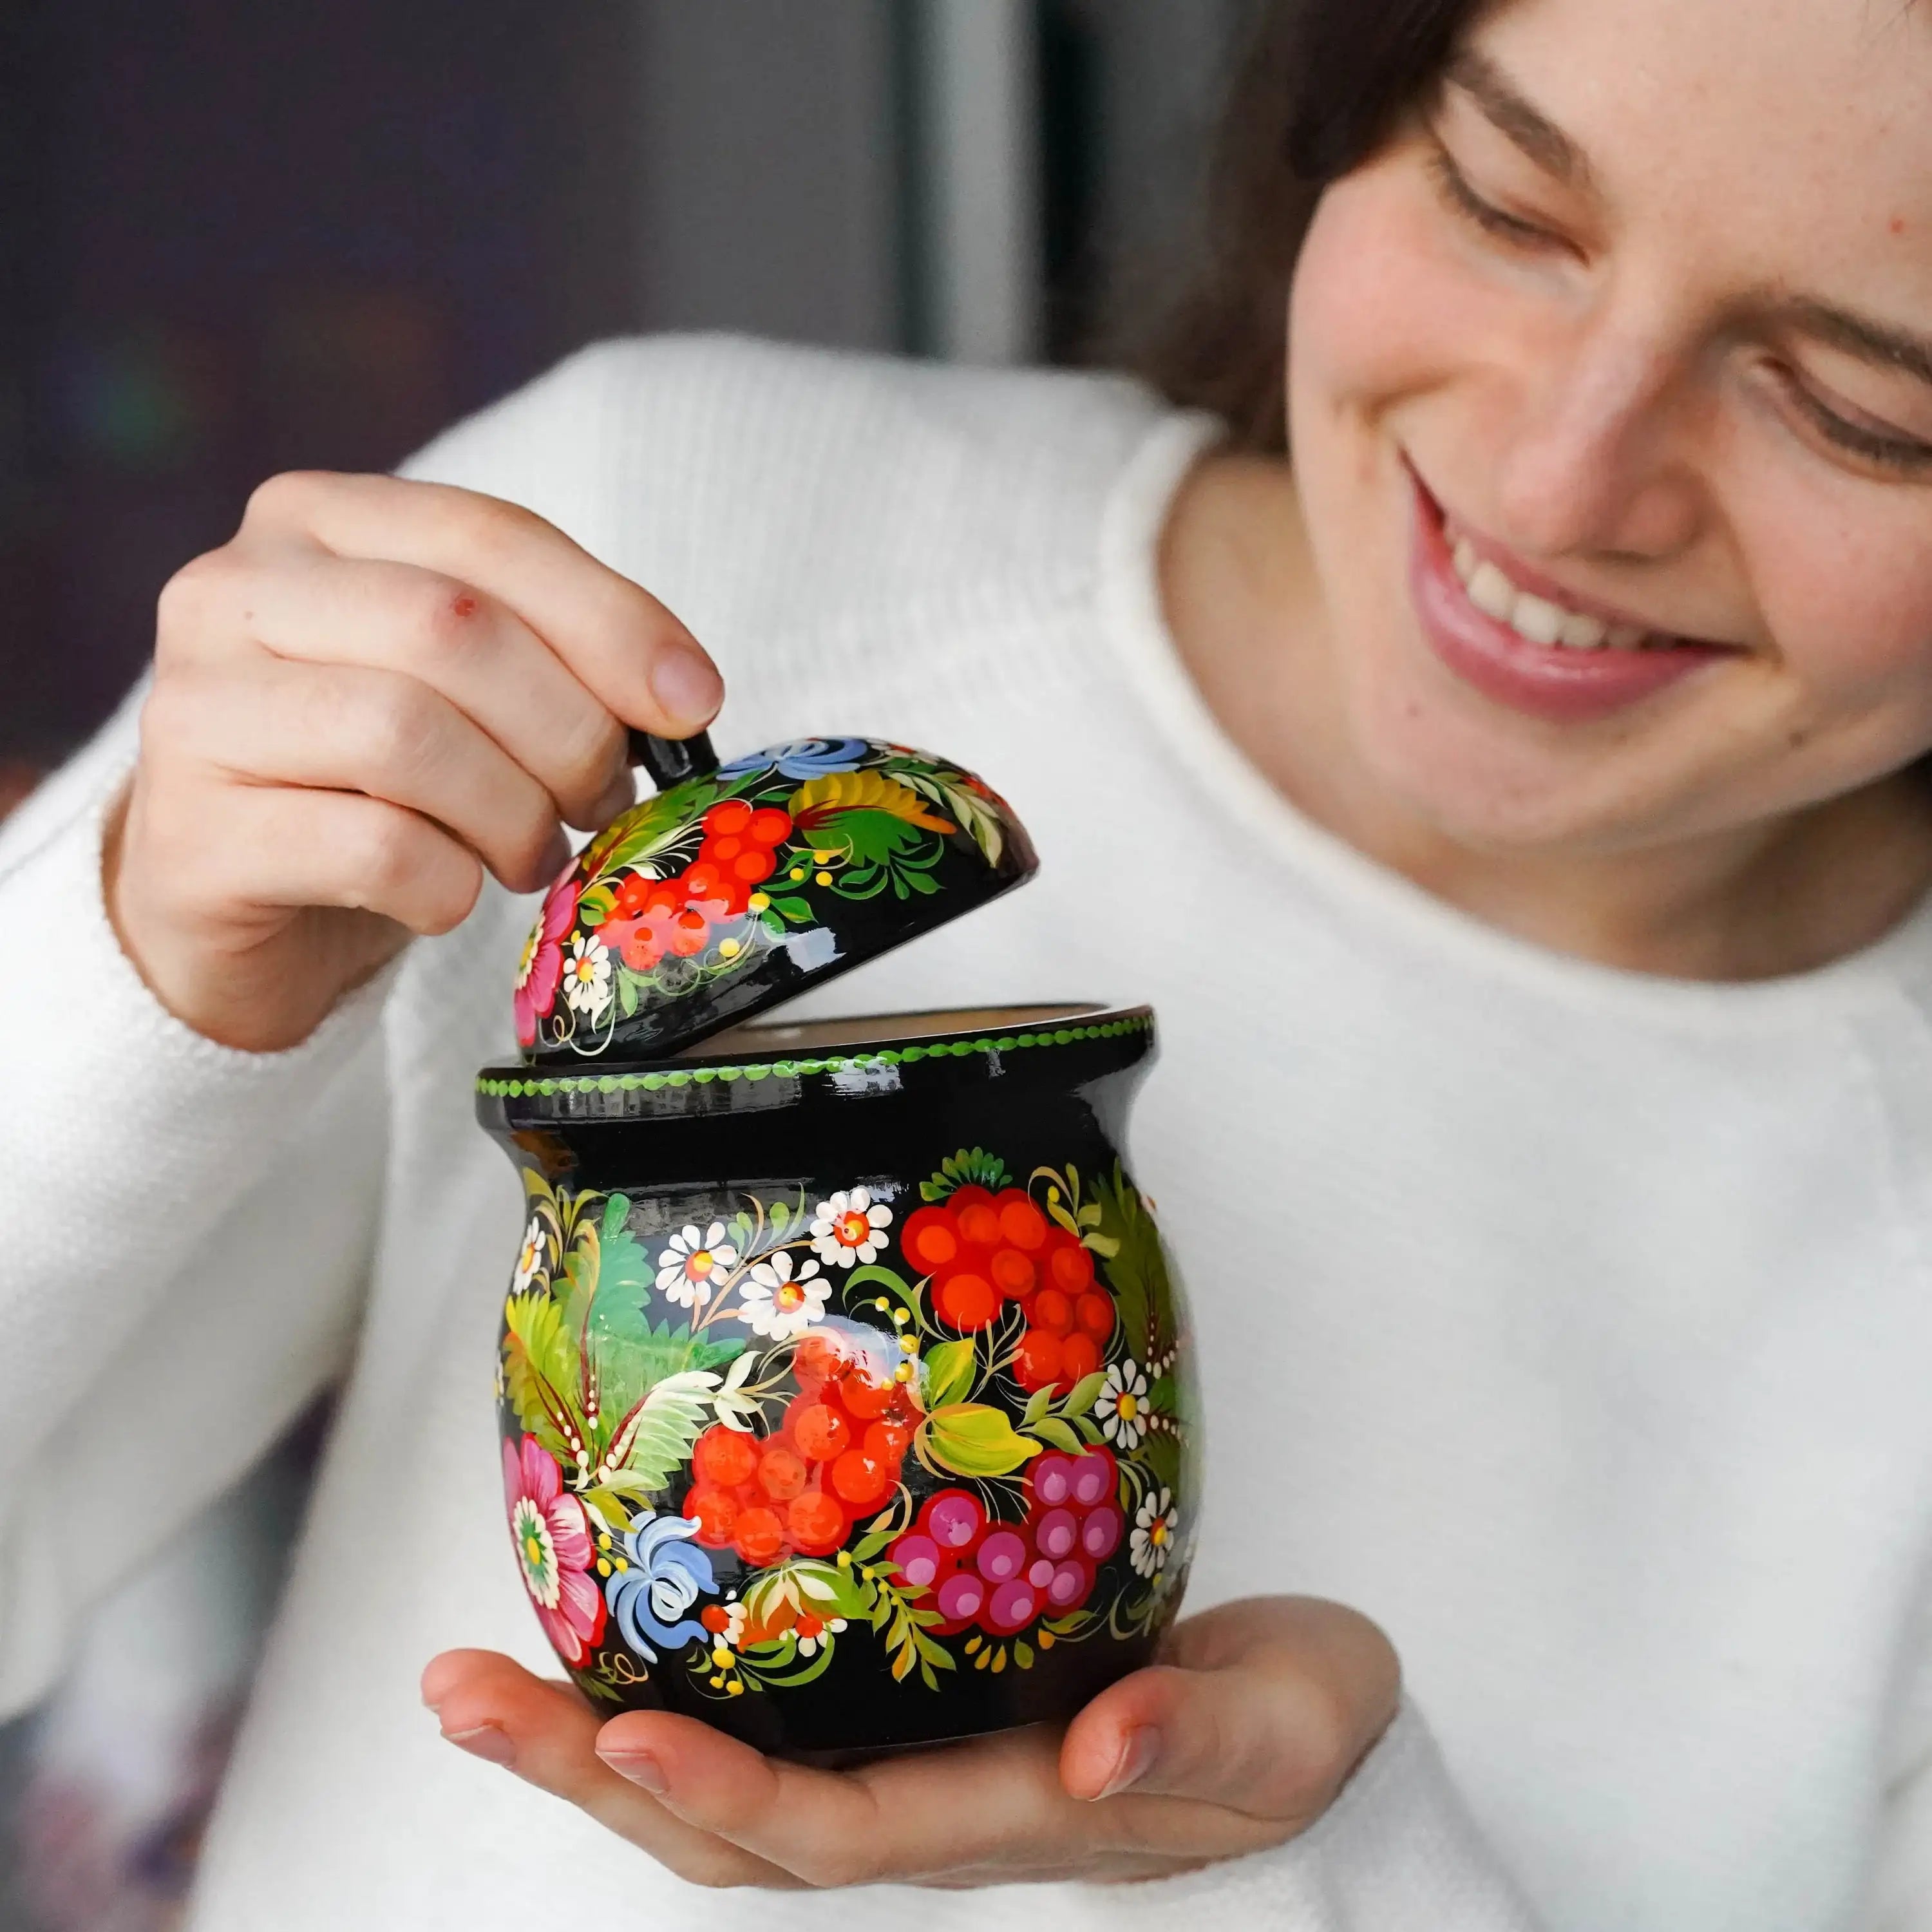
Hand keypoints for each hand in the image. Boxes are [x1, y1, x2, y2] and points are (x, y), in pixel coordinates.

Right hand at [109, 470, 722, 1051]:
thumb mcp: (469, 692)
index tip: (694, 702)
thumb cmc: (375, 785)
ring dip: (513, 815)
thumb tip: (684, 693)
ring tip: (528, 855)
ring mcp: (193, 712)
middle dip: (567, 730)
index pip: (490, 536)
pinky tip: (448, 896)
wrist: (239, 914)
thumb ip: (559, 658)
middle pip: (454, 629)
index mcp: (314, 523)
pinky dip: (450, 886)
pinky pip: (374, 849)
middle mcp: (231, 591)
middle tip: (598, 802)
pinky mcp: (195, 838)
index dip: (612, 620)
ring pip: (408, 735)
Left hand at [420, 1597, 1399, 1889]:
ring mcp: (913, 1770)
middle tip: (460, 1694)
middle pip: (734, 1831)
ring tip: (470, 1679)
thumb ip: (1202, 1735)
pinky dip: (664, 1693)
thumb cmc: (1296, 1726)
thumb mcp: (1288, 1723)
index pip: (842, 1832)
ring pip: (724, 1788)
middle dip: (587, 1774)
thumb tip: (1098, 1751)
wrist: (1303, 1727)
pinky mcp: (909, 1715)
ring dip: (586, 1741)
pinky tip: (600, 1631)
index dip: (729, 1801)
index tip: (620, 1742)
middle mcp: (934, 1812)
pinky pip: (768, 1725)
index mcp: (1010, 1821)